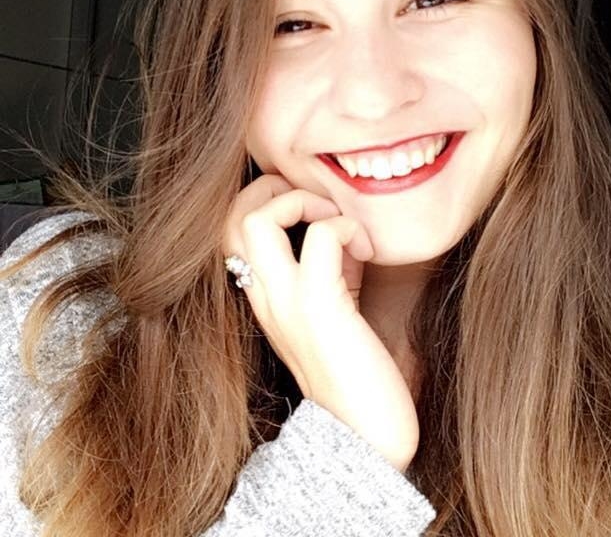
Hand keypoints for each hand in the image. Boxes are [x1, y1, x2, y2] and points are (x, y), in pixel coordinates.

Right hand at [223, 174, 418, 471]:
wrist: (365, 435)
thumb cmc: (355, 370)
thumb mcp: (333, 306)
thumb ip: (328, 267)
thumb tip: (340, 229)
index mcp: (263, 296)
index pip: (230, 227)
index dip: (266, 200)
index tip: (315, 211)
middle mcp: (263, 296)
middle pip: (230, 215)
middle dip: (274, 188)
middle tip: (321, 206)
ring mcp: (285, 301)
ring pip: (257, 218)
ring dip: (305, 202)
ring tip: (338, 223)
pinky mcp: (318, 308)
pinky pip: (321, 238)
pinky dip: (346, 227)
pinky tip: (368, 251)